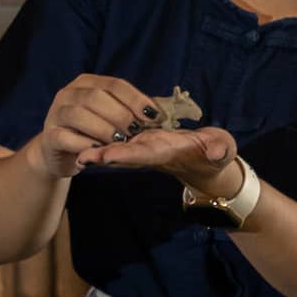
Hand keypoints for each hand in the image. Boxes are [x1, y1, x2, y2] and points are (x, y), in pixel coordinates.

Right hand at [30, 73, 161, 179]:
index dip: (136, 99)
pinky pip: (66, 137)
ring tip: (120, 141)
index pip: (114, 84)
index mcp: (87, 83)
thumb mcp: (108, 116)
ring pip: (79, 114)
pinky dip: (85, 144)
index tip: (153, 116)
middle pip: (96, 97)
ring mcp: (56, 113)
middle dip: (120, 114)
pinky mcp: (49, 136)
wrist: (58, 151)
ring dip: (103, 128)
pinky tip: (98, 149)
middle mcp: (69, 93)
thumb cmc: (90, 132)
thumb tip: (157, 114)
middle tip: (135, 130)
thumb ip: (127, 111)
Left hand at [77, 122, 242, 200]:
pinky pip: (121, 143)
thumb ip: (219, 150)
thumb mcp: (221, 150)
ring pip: (118, 150)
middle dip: (103, 156)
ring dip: (98, 150)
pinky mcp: (143, 142)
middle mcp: (153, 153)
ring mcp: (146, 149)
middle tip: (80, 156)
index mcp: (169, 153)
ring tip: (75, 150)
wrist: (207, 160)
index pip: (145, 155)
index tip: (107, 157)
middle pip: (124, 156)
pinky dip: (104, 141)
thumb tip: (216, 151)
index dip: (126, 155)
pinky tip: (85, 136)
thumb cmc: (216, 153)